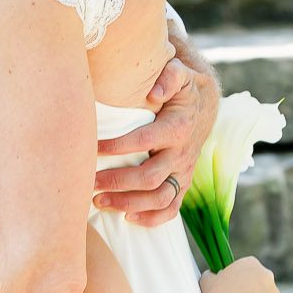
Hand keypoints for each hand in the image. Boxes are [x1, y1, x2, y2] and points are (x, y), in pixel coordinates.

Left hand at [93, 57, 217, 224]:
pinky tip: (127, 219)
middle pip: (149, 177)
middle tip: (88, 183)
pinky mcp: (181, 183)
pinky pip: (171, 209)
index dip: (117, 147)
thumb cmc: (181, 89)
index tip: (92, 148)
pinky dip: (152, 218)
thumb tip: (153, 92)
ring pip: (159, 198)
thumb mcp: (180, 74)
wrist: (204, 105)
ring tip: (98, 202)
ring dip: (128, 204)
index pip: (144, 141)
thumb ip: (169, 76)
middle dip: (117, 182)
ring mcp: (183, 172)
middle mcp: (181, 154)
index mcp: (177, 128)